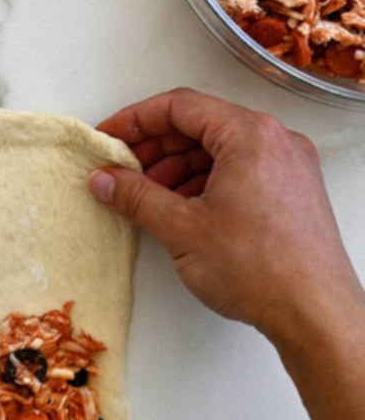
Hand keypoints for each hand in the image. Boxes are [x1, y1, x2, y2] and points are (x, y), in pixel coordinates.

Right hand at [87, 88, 361, 344]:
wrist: (314, 312)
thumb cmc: (258, 268)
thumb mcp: (181, 228)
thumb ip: (136, 196)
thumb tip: (105, 179)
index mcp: (250, 136)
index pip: (180, 106)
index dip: (135, 120)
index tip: (108, 139)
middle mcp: (275, 141)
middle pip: (200, 124)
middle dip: (155, 147)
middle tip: (120, 170)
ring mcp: (288, 166)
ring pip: (219, 149)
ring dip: (176, 167)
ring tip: (145, 196)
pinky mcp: (292, 191)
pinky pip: (239, 170)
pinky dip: (203, 181)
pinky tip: (179, 208)